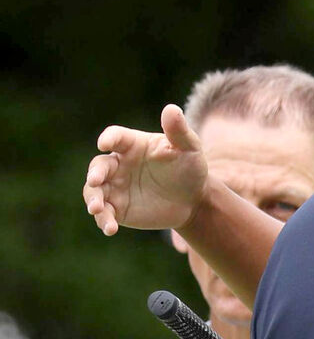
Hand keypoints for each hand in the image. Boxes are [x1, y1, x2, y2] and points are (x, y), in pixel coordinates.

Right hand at [83, 104, 207, 236]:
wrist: (194, 200)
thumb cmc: (190, 168)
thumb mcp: (189, 149)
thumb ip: (179, 131)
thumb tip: (171, 109)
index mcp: (132, 145)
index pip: (116, 138)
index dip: (109, 139)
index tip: (105, 143)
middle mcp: (118, 164)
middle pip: (99, 165)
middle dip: (95, 173)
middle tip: (96, 180)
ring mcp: (115, 186)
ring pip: (95, 191)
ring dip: (93, 199)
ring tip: (97, 210)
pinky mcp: (118, 208)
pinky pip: (105, 213)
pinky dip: (104, 220)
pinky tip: (110, 229)